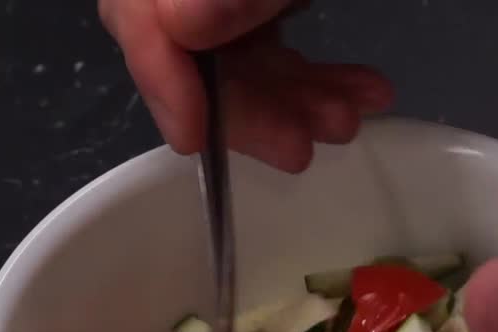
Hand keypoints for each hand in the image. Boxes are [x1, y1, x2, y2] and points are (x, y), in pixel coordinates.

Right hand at [99, 0, 392, 170]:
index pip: (134, 17)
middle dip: (252, 109)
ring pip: (238, 59)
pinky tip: (363, 90)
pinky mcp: (255, 2)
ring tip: (347, 119)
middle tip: (299, 150)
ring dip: (295, 100)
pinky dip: (313, 74)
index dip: (161, 82)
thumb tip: (185, 25)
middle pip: (189, 54)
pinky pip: (270, 44)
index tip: (192, 139)